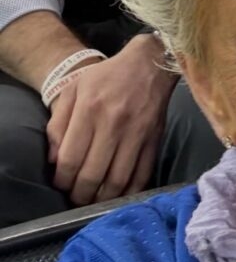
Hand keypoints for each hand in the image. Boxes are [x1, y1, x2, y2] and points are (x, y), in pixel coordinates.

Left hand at [47, 35, 177, 205]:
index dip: (62, 180)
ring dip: (102, 198)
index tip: (61, 184)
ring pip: (117, 181)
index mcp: (90, 109)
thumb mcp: (74, 89)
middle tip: (76, 196)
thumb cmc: (107, 76)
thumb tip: (54, 161)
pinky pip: (142, 175)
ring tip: (94, 198)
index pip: (70, 160)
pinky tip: (118, 194)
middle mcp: (113, 124)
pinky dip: (128, 192)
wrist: (150, 63)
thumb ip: (58, 124)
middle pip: (92, 175)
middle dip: (79, 195)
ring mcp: (137, 133)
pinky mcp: (154, 139)